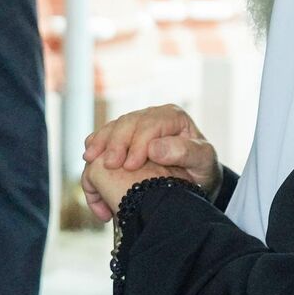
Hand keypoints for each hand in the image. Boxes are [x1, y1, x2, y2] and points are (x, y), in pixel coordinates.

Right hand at [81, 105, 218, 221]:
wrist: (195, 179)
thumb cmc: (202, 169)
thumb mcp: (203, 161)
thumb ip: (185, 152)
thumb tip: (154, 149)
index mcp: (173, 117)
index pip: (150, 125)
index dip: (137, 144)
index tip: (129, 166)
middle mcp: (153, 115)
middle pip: (128, 122)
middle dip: (115, 143)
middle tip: (107, 165)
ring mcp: (137, 123)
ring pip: (114, 126)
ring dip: (100, 143)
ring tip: (90, 160)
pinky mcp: (125, 135)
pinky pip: (107, 134)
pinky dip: (96, 144)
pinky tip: (89, 157)